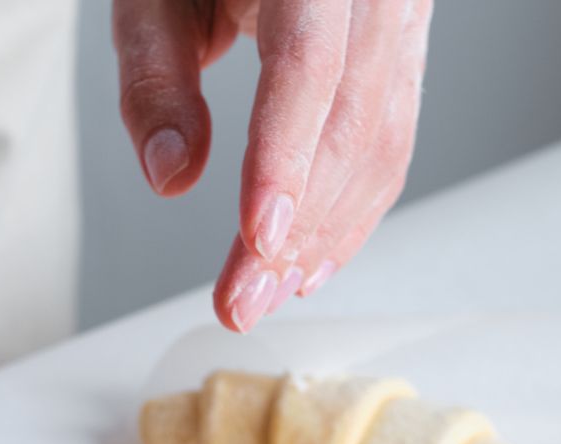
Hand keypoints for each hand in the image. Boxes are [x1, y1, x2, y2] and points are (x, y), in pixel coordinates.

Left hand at [114, 0, 434, 330]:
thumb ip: (154, 76)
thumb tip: (170, 175)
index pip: (308, 63)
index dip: (284, 157)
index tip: (257, 235)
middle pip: (353, 117)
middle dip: (299, 226)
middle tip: (241, 299)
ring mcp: (405, 11)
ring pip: (384, 139)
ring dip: (326, 234)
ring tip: (264, 293)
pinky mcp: (406, 45)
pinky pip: (393, 135)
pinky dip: (351, 208)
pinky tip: (309, 260)